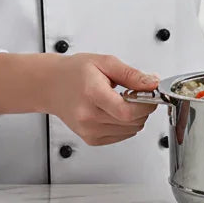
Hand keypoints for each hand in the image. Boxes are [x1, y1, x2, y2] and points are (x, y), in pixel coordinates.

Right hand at [46, 53, 160, 146]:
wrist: (52, 85)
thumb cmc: (74, 72)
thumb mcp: (105, 63)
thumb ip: (131, 74)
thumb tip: (152, 82)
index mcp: (92, 94)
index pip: (127, 111)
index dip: (146, 105)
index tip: (150, 94)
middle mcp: (89, 117)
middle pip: (131, 122)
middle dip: (143, 108)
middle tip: (138, 93)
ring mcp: (89, 131)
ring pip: (130, 131)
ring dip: (135, 117)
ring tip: (123, 100)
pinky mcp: (91, 139)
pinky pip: (121, 136)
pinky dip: (126, 125)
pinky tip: (116, 110)